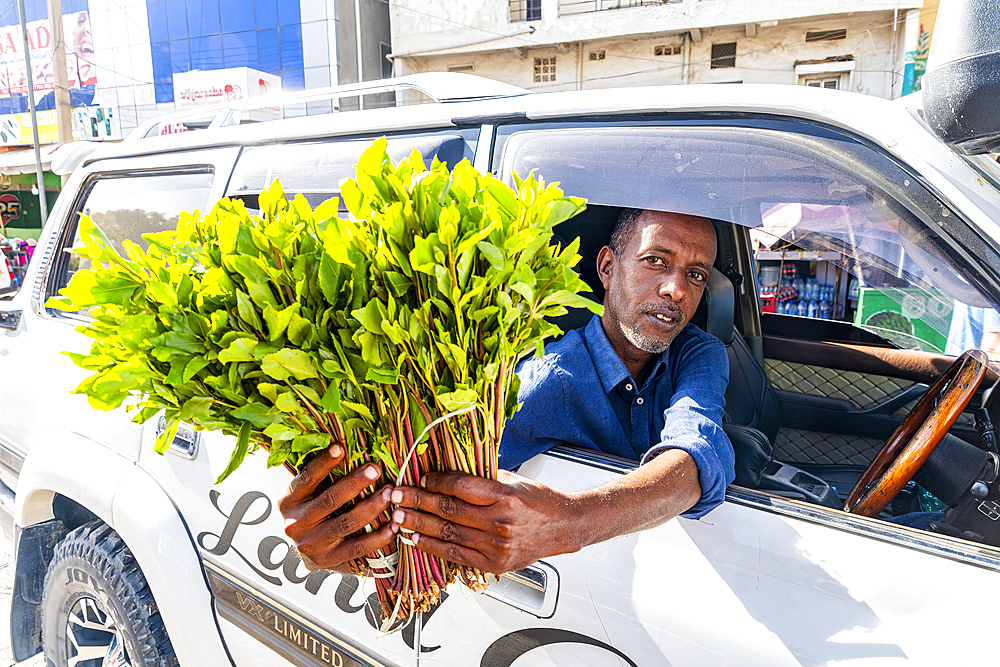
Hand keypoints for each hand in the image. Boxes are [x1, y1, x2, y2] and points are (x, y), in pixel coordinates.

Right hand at [278, 444, 396, 573]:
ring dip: (372, 507)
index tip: (340, 447)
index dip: (323, 463)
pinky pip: (357, 548)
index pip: (307, 479)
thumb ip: (322, 476)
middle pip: (330, 500)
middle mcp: (295, 523)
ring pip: (346, 523)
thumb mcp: (308, 494)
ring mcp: (311, 544)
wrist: (307, 550)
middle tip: (375, 469)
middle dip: (355, 483)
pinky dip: (378, 537)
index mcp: (288, 501)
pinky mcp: (327, 560)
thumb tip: (347, 446)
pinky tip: (393, 526)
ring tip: (389, 493)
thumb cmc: (314, 512)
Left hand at [390, 470, 581, 573]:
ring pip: (447, 533)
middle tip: (395, 496)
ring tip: (398, 517)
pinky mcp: (493, 563)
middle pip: (447, 509)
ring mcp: (495, 545)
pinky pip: (455, 555)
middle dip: (416, 501)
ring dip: (418, 524)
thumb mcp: (512, 480)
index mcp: (504, 495)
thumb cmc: (539, 500)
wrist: (564, 527)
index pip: (459, 486)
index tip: (419, 478)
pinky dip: (432, 547)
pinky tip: (416, 539)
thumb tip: (446, 469)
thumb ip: (481, 477)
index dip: (434, 481)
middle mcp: (499, 522)